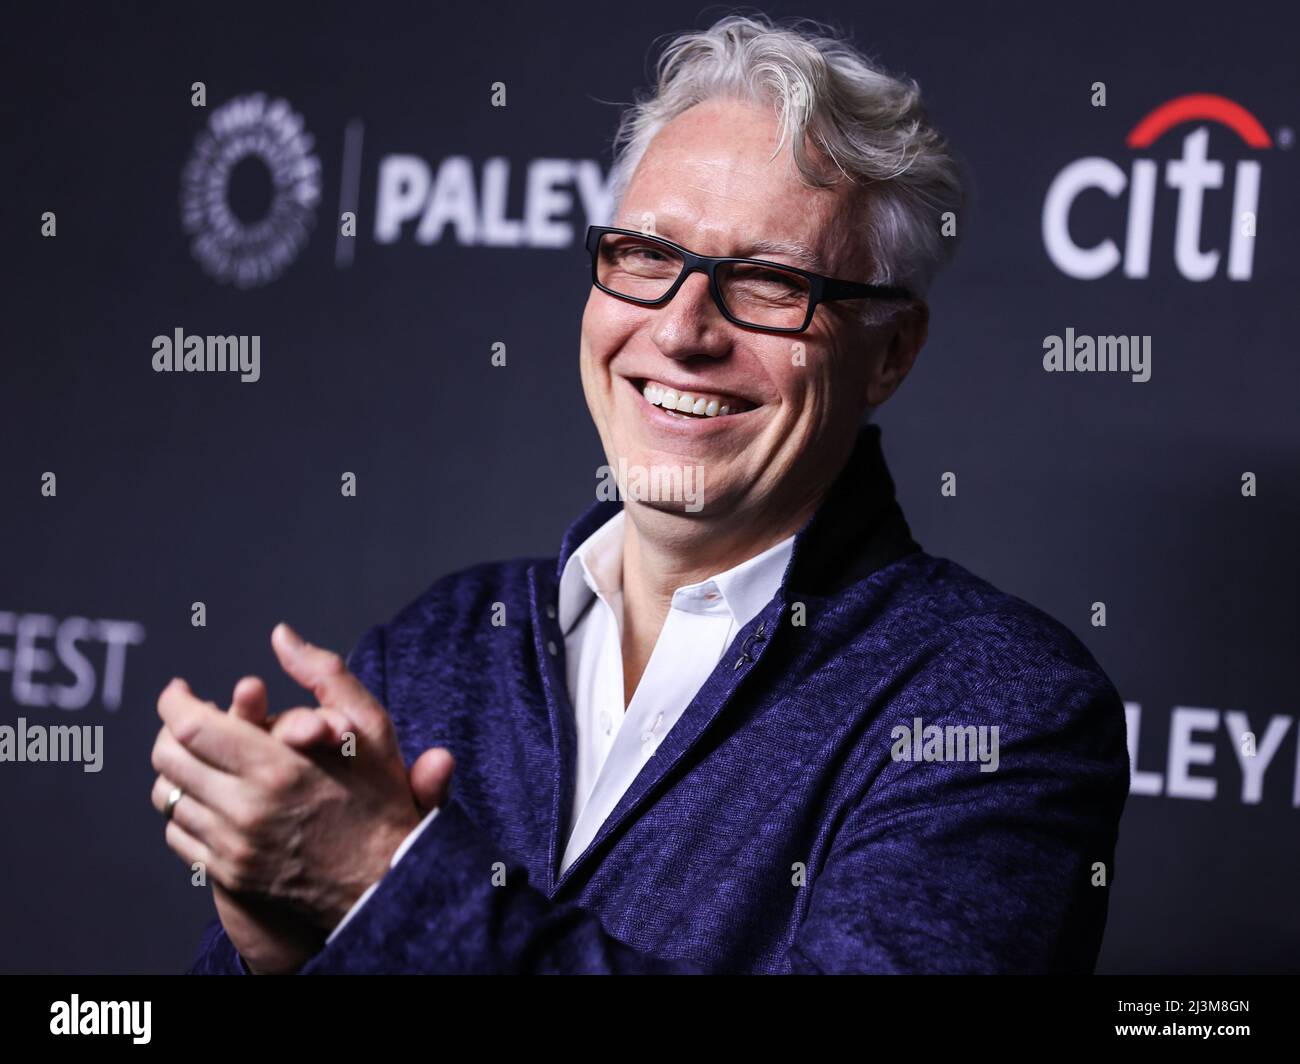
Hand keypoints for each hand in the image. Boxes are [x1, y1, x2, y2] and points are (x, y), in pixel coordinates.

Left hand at [151, 623, 452, 970]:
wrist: (389, 882)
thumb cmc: (381, 797)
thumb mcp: (369, 727)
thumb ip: (323, 674)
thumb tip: (281, 634)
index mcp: (278, 767)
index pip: (190, 726)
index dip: (174, 701)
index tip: (180, 690)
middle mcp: (247, 809)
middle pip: (168, 759)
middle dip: (170, 730)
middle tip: (188, 720)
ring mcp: (234, 846)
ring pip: (167, 797)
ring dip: (177, 771)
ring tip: (201, 758)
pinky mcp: (230, 874)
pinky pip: (178, 835)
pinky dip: (185, 810)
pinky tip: (211, 798)